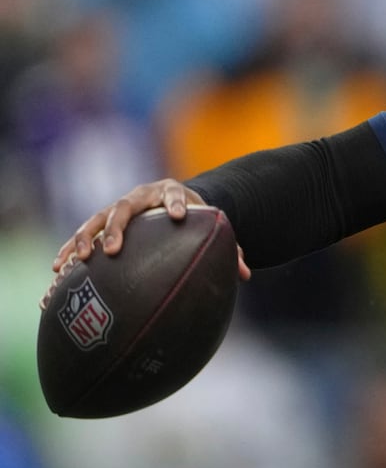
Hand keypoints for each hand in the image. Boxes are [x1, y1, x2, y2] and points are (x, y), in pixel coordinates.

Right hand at [44, 179, 250, 306]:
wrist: (173, 200)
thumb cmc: (194, 216)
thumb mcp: (208, 224)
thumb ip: (227, 247)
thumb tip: (245, 274)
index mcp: (171, 193)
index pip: (176, 194)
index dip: (179, 202)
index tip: (182, 215)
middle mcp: (139, 198)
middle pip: (124, 209)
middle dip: (117, 228)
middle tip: (113, 249)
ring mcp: (117, 209)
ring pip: (96, 220)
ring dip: (85, 239)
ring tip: (78, 260)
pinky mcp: (102, 223)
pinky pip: (82, 237)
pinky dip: (69, 251)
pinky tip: (57, 270)